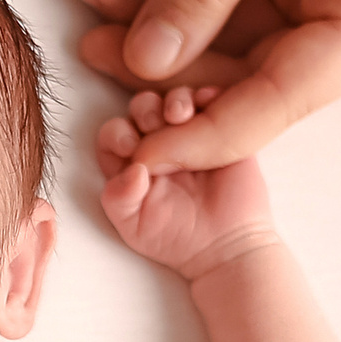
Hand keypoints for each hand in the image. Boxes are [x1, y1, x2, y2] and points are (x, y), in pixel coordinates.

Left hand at [95, 90, 278, 279]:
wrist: (226, 246)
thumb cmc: (176, 240)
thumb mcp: (134, 227)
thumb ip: (118, 198)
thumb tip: (131, 169)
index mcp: (132, 164)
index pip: (114, 133)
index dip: (116, 133)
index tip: (130, 146)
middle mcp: (159, 145)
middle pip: (142, 107)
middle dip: (144, 109)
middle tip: (154, 125)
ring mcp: (191, 136)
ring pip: (176, 99)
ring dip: (174, 100)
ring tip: (180, 116)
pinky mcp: (222, 131)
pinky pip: (213, 100)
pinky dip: (207, 95)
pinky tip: (205, 106)